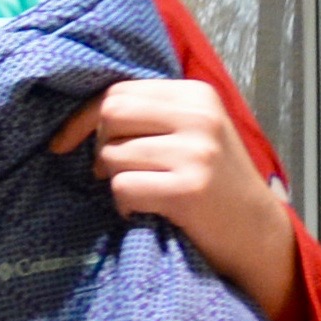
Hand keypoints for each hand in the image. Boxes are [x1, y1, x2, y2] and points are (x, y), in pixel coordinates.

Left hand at [52, 79, 305, 320]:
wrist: (256, 229)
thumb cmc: (214, 182)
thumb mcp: (191, 134)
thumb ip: (150, 118)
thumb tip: (84, 121)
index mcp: (197, 95)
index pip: (119, 91)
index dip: (83, 119)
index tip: (65, 143)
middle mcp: (199, 116)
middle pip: (111, 115)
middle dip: (99, 147)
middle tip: (115, 170)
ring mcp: (196, 151)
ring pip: (112, 155)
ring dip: (115, 180)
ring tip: (145, 191)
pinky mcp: (188, 188)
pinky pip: (122, 188)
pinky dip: (125, 205)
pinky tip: (149, 209)